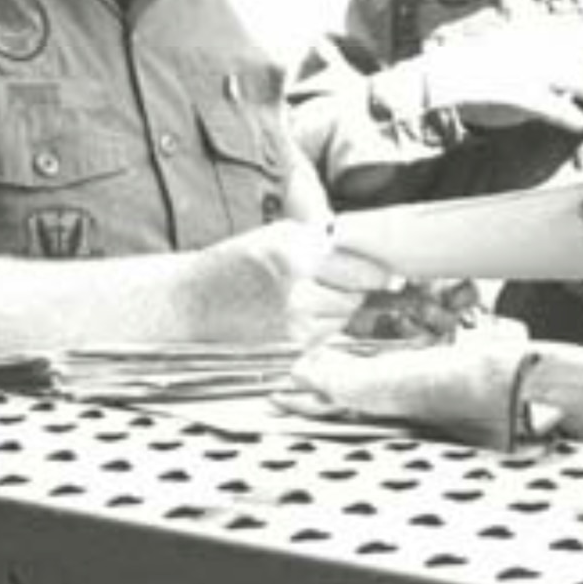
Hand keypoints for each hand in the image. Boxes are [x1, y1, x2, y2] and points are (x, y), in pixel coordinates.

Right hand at [201, 220, 394, 342]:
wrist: (188, 305)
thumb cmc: (233, 264)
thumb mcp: (276, 235)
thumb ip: (323, 240)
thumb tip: (370, 252)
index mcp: (295, 254)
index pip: (360, 267)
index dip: (379, 271)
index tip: (394, 275)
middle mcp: (297, 291)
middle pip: (356, 295)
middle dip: (356, 287)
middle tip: (339, 280)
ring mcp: (293, 325)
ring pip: (343, 317)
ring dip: (338, 307)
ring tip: (308, 295)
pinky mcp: (288, 349)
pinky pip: (325, 336)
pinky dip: (321, 325)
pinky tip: (295, 314)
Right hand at [420, 14, 582, 132]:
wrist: (441, 73)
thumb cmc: (476, 61)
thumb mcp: (510, 42)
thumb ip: (537, 42)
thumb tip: (566, 50)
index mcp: (536, 32)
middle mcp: (538, 47)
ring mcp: (529, 68)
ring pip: (579, 80)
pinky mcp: (518, 92)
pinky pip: (553, 105)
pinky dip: (570, 116)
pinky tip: (580, 124)